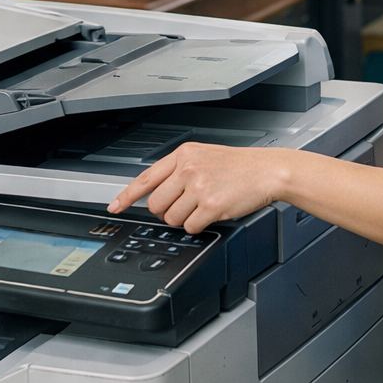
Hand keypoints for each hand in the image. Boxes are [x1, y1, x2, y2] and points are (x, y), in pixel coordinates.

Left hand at [108, 143, 289, 231]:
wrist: (267, 170)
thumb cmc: (239, 166)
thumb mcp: (204, 156)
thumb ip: (179, 170)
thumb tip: (156, 193)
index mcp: (183, 155)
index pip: (145, 178)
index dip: (126, 195)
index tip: (115, 206)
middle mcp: (187, 169)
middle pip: (155, 204)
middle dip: (166, 211)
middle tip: (184, 206)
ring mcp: (198, 187)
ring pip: (172, 218)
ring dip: (185, 218)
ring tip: (203, 205)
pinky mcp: (210, 205)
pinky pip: (190, 227)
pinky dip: (199, 225)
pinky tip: (212, 212)